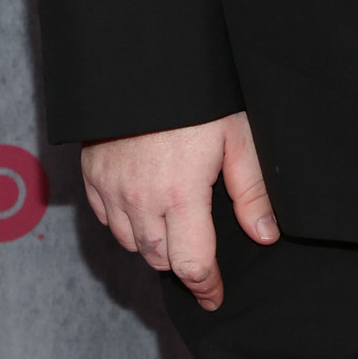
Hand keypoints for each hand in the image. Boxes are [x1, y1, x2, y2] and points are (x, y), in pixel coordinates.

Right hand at [81, 111, 276, 310]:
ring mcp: (111, 189)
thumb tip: (265, 235)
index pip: (191, 264)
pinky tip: (147, 208)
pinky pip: (107, 219)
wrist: (143, 62)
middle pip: (159, 258)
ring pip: (131, 243)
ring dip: (155, 245)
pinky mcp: (92, 176)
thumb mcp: (237, 137)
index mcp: (180, 195)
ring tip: (178, 229)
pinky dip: (127, 224)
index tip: (215, 296)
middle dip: (183, 263)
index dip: (205, 286)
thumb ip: (251, 190)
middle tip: (203, 257)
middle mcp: (139, 200)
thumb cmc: (198, 96)